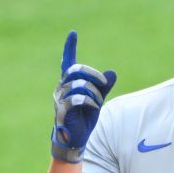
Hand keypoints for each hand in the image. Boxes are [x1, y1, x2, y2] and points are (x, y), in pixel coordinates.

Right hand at [51, 30, 116, 162]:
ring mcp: (60, 99)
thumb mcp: (97, 99)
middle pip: (76, 70)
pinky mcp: (62, 111)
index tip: (73, 33)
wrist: (75, 139)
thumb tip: (113, 73)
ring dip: (93, 92)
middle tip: (104, 83)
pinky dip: (89, 101)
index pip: (68, 62)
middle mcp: (62, 88)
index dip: (70, 47)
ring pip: (78, 85)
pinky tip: (94, 106)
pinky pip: (76, 99)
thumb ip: (104, 87)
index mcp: (69, 83)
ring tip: (97, 102)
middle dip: (93, 75)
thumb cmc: (84, 118)